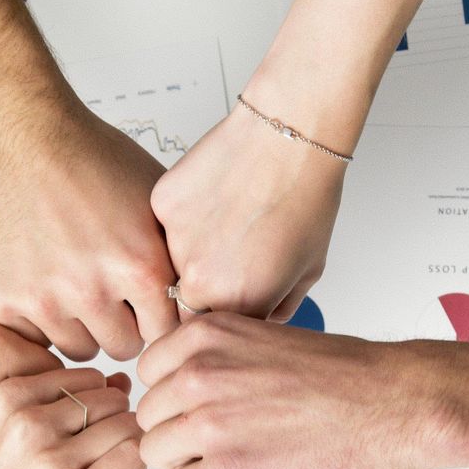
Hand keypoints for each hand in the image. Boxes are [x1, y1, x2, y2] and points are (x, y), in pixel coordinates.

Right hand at [0, 0, 178, 361]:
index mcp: (140, 266)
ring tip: (76, 283)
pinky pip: (32, 336)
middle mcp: (92, 288)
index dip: (157, 317)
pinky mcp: (1, 299)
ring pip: (77, 348)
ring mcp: (43, 298)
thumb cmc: (88, 158)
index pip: (166, 333)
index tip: (148, 305)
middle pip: (123, 347)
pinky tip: (41, 277)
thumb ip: (176, 257)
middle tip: (110, 293)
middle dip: (121, 325)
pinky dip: (38, 316)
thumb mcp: (156, 202)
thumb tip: (205, 296)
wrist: (20, 135)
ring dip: (80, 325)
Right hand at [0, 270, 62, 447]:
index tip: (62, 384)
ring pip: (3, 437)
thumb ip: (22, 344)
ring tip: (4, 412)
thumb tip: (56, 373)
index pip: (58, 379)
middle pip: (35, 413)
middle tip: (40, 406)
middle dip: (40, 410)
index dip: (61, 381)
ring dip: (7, 428)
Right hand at [0, 367, 146, 468]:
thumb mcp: (9, 438)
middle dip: (116, 429)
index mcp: (8, 397)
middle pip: (113, 401)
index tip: (82, 437)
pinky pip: (134, 460)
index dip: (98, 407)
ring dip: (127, 453)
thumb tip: (121, 382)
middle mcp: (29, 422)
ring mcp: (52, 460)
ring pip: (128, 428)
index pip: (89, 377)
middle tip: (97, 463)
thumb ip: (62, 407)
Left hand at [136, 313, 446, 468]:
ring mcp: (208, 424)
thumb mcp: (263, 340)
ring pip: (156, 456)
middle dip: (181, 433)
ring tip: (242, 457)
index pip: (149, 376)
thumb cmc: (347, 377)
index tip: (205, 408)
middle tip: (231, 439)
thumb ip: (213, 360)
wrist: (397, 405)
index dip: (177, 398)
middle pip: (149, 418)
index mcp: (205, 335)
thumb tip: (179, 390)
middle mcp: (198, 374)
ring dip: (191, 464)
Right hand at [150, 105, 343, 320]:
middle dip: (205, 285)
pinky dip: (185, 216)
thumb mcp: (307, 272)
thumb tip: (255, 322)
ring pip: (171, 262)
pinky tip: (215, 195)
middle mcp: (198, 281)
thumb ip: (275, 309)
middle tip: (232, 252)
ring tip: (227, 218)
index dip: (225, 311)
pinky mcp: (161, 206)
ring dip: (192, 250)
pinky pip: (165, 225)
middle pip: (186, 302)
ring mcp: (174, 243)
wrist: (288, 137)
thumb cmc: (306, 197)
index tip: (235, 292)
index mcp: (236, 305)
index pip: (212, 331)